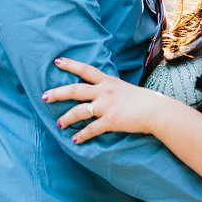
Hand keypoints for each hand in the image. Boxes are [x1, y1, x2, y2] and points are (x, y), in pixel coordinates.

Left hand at [44, 57, 174, 142]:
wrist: (157, 111)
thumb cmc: (143, 101)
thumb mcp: (125, 89)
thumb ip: (110, 90)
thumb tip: (99, 95)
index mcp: (108, 82)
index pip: (86, 70)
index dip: (70, 65)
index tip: (56, 61)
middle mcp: (105, 91)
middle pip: (75, 90)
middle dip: (57, 94)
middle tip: (44, 97)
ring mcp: (107, 106)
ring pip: (78, 111)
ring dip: (66, 119)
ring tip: (59, 125)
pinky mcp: (110, 120)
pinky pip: (91, 129)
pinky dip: (81, 136)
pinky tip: (75, 140)